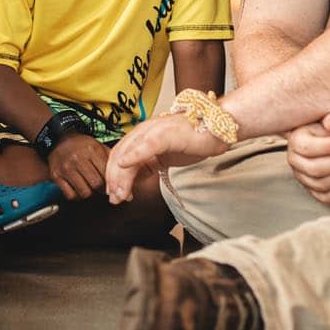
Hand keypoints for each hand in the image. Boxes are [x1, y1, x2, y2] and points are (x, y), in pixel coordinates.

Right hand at [47, 135, 111, 200]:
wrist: (60, 139)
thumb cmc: (82, 146)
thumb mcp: (99, 147)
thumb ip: (112, 161)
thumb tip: (128, 179)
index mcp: (92, 150)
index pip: (106, 174)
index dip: (111, 182)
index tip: (111, 185)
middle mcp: (78, 159)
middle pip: (96, 184)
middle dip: (101, 189)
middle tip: (100, 187)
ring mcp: (66, 168)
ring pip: (84, 192)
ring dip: (89, 193)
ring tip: (89, 187)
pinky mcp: (56, 176)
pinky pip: (70, 195)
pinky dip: (77, 196)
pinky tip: (78, 189)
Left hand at [105, 113, 228, 203]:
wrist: (216, 130)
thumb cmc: (193, 141)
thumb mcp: (163, 158)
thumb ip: (146, 166)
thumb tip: (130, 183)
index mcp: (141, 135)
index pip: (118, 155)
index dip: (113, 176)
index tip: (114, 194)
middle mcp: (144, 130)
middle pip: (119, 155)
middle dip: (115, 179)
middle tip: (116, 198)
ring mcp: (154, 130)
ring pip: (129, 152)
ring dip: (122, 175)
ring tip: (122, 193)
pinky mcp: (166, 133)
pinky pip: (146, 146)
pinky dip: (133, 155)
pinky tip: (125, 165)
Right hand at [286, 112, 329, 204]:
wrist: (327, 139)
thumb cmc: (329, 129)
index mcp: (296, 140)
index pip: (307, 148)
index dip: (328, 147)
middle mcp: (295, 161)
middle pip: (315, 169)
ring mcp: (303, 177)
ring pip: (322, 185)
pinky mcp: (313, 190)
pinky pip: (327, 197)